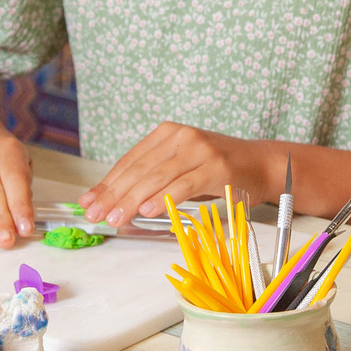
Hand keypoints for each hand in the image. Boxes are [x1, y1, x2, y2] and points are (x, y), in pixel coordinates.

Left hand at [84, 124, 274, 225]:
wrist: (262, 165)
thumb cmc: (218, 170)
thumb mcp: (182, 167)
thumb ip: (152, 179)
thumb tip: (114, 201)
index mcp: (167, 133)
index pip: (129, 161)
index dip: (106, 183)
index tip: (88, 203)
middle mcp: (181, 136)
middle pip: (139, 170)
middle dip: (113, 195)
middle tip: (96, 215)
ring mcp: (199, 149)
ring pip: (157, 178)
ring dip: (132, 200)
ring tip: (115, 217)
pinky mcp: (216, 166)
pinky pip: (184, 184)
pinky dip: (163, 198)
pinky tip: (147, 211)